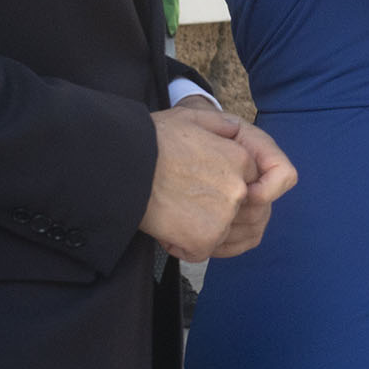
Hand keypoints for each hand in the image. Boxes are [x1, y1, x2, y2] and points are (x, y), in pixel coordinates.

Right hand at [142, 103, 256, 261]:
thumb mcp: (191, 118)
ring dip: (199, 227)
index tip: (197, 183)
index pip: (246, 180)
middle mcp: (238, 189)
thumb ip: (221, 125)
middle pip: (235, 209)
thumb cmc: (150, 140)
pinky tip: (165, 226)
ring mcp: (223, 217)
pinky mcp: (204, 240)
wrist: (123, 166)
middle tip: (182, 197)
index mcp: (239, 158)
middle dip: (213, 208)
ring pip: (220, 231)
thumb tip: (235, 133)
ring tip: (172, 209)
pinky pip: (200, 251)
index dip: (219, 184)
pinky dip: (182, 245)